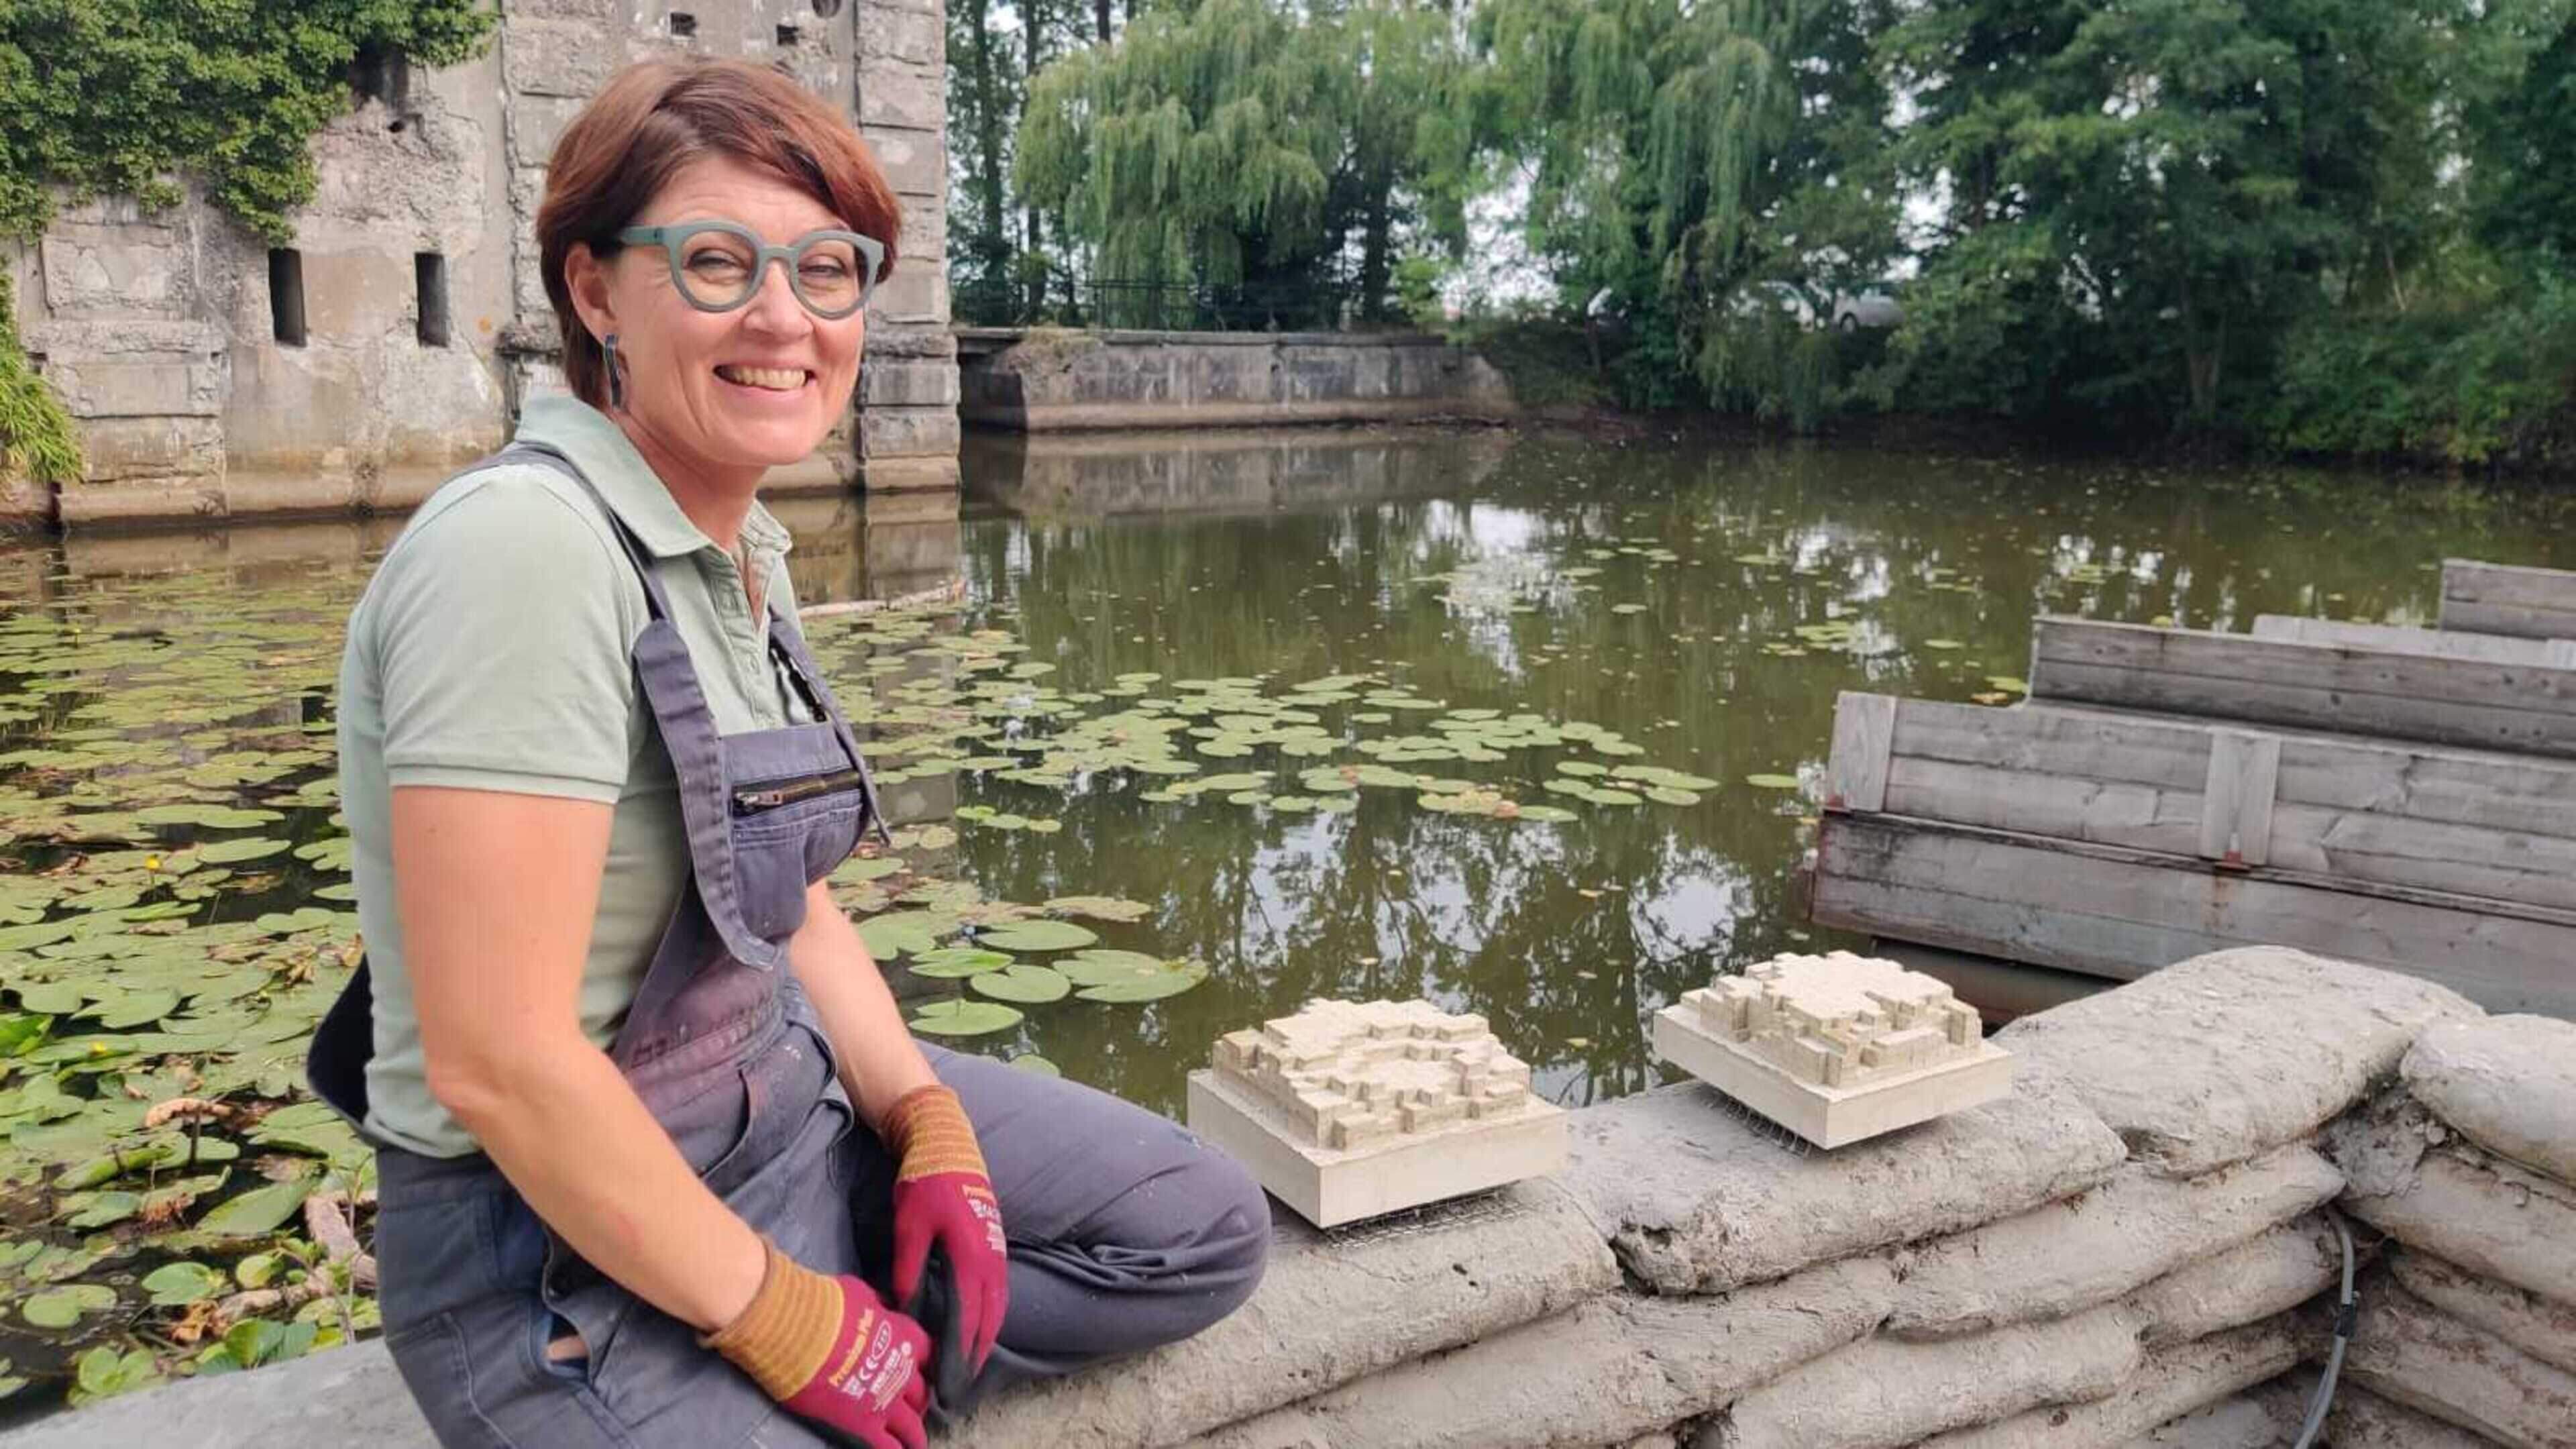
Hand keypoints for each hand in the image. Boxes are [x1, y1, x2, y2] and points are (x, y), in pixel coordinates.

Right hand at [704, 1241, 929, 1448]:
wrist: (796, 1331)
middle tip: (913, 1407)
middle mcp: (902, 1371)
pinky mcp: (863, 1425)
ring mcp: (885, 1402)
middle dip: (918, 1400)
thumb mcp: (860, 1295)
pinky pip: (887, 1446)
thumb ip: (876, 1307)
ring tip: (915, 1442)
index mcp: (904, 1337)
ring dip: (914, 1434)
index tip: (919, 1369)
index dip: (923, 1363)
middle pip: (921, 1391)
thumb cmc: (824, 1305)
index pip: (929, 1353)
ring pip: (911, 1426)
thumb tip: (879, 1307)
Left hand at [880, 1083, 1007, 1375]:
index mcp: (971, 1257)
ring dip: (988, 1335)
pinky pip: (999, 1288)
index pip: (968, 1319)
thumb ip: (909, 1271)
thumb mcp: (909, 1228)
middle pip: (990, 1318)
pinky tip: (982, 1321)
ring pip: (998, 1304)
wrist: (947, 1141)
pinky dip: (992, 1312)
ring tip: (974, 1361)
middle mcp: (992, 1258)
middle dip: (977, 1354)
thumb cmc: (925, 1183)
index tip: (948, 1381)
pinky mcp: (996, 1240)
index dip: (959, 1354)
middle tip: (962, 1383)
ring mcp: (997, 1249)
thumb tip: (906, 1309)